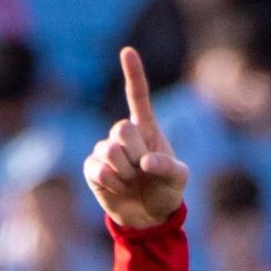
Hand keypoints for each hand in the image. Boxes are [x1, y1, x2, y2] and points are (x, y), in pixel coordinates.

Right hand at [84, 48, 189, 228]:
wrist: (149, 218)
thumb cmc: (166, 191)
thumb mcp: (178, 179)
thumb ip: (169, 167)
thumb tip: (146, 162)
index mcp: (146, 129)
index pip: (137, 97)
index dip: (133, 75)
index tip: (128, 52)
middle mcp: (123, 135)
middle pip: (122, 128)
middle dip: (135, 154)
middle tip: (142, 171)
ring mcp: (105, 150)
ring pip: (110, 150)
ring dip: (125, 172)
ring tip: (132, 182)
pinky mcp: (92, 169)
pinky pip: (98, 168)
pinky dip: (112, 182)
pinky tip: (119, 188)